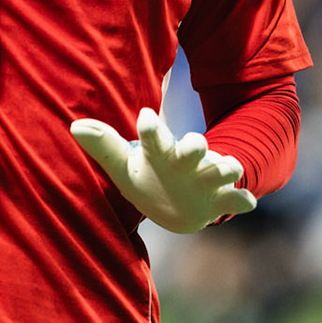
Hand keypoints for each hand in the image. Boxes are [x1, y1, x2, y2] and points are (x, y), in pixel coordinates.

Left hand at [70, 106, 257, 233]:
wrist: (179, 205)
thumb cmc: (149, 177)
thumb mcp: (124, 167)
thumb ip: (104, 146)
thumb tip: (74, 125)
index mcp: (161, 152)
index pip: (154, 137)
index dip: (152, 129)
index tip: (145, 117)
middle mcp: (188, 161)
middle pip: (196, 147)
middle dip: (196, 145)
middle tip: (195, 145)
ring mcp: (208, 179)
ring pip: (224, 168)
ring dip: (225, 168)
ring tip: (225, 169)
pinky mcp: (222, 199)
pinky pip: (238, 199)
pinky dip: (243, 200)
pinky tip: (246, 201)